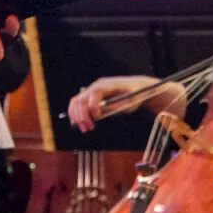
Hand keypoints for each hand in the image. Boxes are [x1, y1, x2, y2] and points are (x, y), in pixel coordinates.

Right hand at [67, 75, 184, 132]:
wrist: (136, 87)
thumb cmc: (135, 93)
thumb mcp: (130, 100)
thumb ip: (116, 106)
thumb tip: (102, 113)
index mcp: (107, 84)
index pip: (95, 92)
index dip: (93, 105)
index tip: (97, 117)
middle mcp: (96, 86)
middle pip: (81, 98)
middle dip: (82, 115)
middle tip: (87, 128)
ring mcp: (91, 90)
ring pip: (76, 101)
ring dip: (76, 116)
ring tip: (84, 128)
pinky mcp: (90, 97)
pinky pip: (78, 104)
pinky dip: (76, 114)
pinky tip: (80, 123)